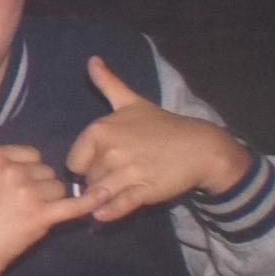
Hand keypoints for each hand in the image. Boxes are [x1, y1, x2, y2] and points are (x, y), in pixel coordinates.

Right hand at [0, 119, 95, 275]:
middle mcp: (13, 169)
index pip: (31, 156)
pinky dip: (90, 201)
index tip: (13, 190)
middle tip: (20, 207)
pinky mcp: (41, 214)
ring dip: (52, 202)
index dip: (28, 173)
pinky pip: (72, 205)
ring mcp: (28, 192)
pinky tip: (105, 196)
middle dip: (41, 188)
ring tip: (29, 217)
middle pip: (47, 172)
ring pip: (58, 189)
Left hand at [65, 57, 252, 221]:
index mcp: (100, 130)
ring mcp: (127, 172)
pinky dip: (108, 213)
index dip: (86, 166)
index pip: (74, 161)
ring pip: (99, 194)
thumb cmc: (162, 126)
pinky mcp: (143, 191)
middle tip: (116, 176)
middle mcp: (110, 150)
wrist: (200, 147)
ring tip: (115, 192)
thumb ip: (108, 84)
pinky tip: (103, 216)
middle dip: (97, 181)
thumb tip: (91, 59)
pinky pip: (117, 206)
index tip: (102, 163)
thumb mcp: (132, 102)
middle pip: (87, 179)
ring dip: (102, 198)